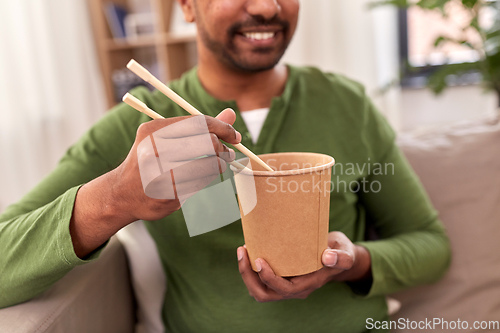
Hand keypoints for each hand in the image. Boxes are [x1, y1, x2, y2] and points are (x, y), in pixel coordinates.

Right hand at [70, 109, 239, 257]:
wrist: (121, 194)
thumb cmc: (150, 161)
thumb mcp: (166, 138)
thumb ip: (200, 127)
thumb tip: (230, 114)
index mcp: (154, 130)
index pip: (199, 123)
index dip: (223, 128)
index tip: (235, 136)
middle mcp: (155, 150)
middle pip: (208, 142)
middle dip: (223, 148)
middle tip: (227, 153)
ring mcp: (160, 173)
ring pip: (209, 165)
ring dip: (219, 165)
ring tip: (218, 165)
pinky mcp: (167, 194)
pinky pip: (201, 184)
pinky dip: (207, 180)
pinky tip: (202, 178)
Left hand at [237, 231, 371, 301]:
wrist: (337, 255)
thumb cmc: (340, 253)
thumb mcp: (346, 253)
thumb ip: (341, 257)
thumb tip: (327, 257)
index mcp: (308, 284)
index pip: (284, 289)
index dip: (268, 278)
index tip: (259, 260)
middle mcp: (294, 289)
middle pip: (264, 294)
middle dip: (248, 276)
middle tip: (242, 252)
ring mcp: (286, 285)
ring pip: (259, 290)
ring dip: (246, 273)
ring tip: (243, 250)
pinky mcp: (280, 277)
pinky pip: (260, 280)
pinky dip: (251, 269)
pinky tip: (250, 250)